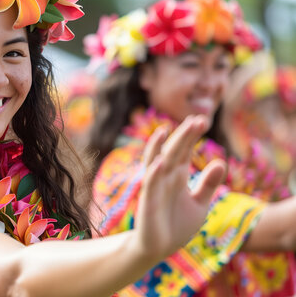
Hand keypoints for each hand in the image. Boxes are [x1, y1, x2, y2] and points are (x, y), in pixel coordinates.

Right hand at [135, 115, 224, 259]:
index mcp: (177, 176)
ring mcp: (155, 188)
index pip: (185, 151)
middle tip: (197, 119)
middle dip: (184, 136)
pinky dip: (154, 173)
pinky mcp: (148, 202)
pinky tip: (160, 161)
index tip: (202, 120)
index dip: (192, 136)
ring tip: (166, 130)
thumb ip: (209, 184)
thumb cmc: (177, 225)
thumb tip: (221, 162)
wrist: (160, 249)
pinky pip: (150, 185)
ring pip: (157, 162)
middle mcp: (165, 178)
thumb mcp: (200, 204)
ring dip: (161, 147)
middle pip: (174, 152)